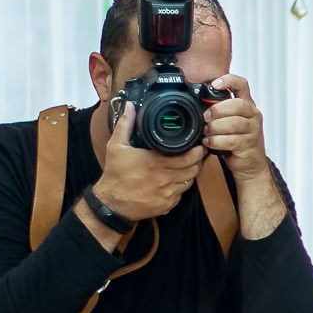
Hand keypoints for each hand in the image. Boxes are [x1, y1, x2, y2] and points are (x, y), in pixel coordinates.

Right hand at [95, 102, 205, 219]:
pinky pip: (181, 194)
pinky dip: (181, 186)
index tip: (200, 145)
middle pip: (193, 170)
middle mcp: (165, 179)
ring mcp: (168, 194)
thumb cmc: (115, 174)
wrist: (112, 203)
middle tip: (199, 154)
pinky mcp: (168, 205)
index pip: (188, 158)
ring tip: (190, 165)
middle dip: (199, 161)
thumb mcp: (116, 146)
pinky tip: (177, 179)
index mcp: (156, 163)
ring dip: (191, 174)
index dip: (198, 152)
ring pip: (189, 182)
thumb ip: (125, 125)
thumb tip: (129, 107)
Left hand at [201, 74, 268, 182]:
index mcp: (247, 106)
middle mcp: (253, 116)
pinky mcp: (249, 145)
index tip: (214, 84)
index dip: (228, 81)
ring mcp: (253, 131)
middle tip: (206, 117)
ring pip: (234, 123)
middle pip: (238, 105)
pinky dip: (217, 141)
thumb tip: (199, 103)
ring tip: (207, 132)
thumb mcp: (230, 122)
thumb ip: (220, 111)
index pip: (242, 85)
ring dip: (216, 127)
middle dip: (218, 110)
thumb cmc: (237, 142)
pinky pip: (231, 140)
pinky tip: (209, 143)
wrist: (250, 165)